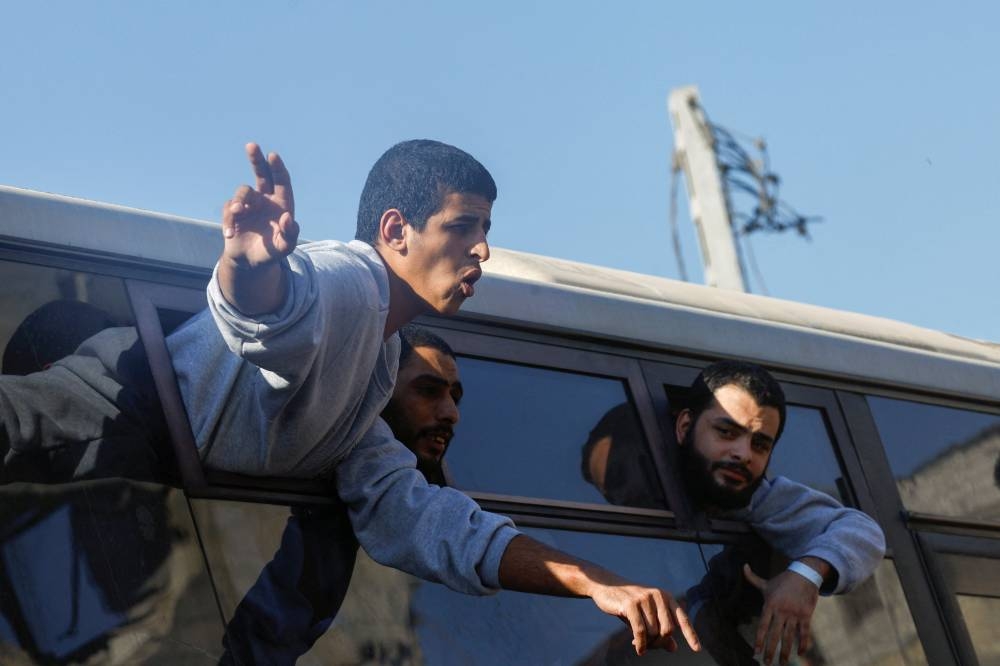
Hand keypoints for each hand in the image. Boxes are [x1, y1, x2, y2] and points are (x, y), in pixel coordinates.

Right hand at [217, 143, 299, 313]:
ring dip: (239, 201)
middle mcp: (265, 199)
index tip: (272, 156)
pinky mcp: (232, 212)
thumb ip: (290, 234)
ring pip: (243, 192)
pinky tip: (230, 234)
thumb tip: (287, 218)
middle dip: (257, 160)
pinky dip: (229, 220)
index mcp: (282, 203)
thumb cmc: (272, 252)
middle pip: (262, 174)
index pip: (282, 181)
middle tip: (252, 146)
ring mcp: (248, 204)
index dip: (277, 168)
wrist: (251, 262)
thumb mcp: (285, 247)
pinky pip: (229, 210)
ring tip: (237, 213)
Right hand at [588, 578, 700, 655]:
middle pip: (668, 630)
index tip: (697, 649)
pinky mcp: (631, 604)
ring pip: (653, 632)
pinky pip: (640, 631)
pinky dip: (641, 644)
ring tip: (639, 643)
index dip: (691, 634)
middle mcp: (658, 596)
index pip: (682, 618)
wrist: (606, 586)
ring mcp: (645, 598)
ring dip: (647, 643)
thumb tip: (673, 648)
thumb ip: (660, 629)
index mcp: (666, 597)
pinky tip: (637, 648)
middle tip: (649, 647)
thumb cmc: (629, 602)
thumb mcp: (646, 615)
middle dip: (659, 643)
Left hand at [743, 563, 818, 664]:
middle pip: (775, 634)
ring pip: (790, 636)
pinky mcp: (806, 615)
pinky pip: (804, 633)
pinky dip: (803, 644)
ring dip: (786, 651)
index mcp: (770, 604)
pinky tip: (800, 653)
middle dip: (771, 650)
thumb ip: (752, 578)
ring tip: (782, 663)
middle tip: (767, 663)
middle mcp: (782, 611)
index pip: (763, 625)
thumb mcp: (767, 582)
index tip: (756, 652)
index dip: (759, 639)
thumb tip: (743, 566)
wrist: (805, 574)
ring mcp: (795, 614)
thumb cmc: (783, 580)